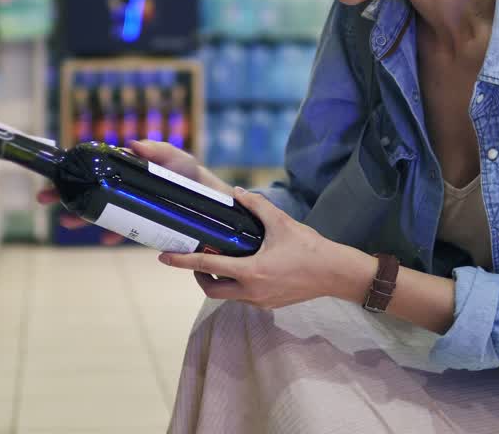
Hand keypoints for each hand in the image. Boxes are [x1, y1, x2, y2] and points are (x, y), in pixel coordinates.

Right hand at [34, 139, 226, 245]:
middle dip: (65, 195)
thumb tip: (133, 144)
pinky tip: (105, 239)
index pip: (93, 168)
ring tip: (66, 223)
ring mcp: (130, 207)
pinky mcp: (141, 225)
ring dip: (81, 216)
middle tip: (43, 200)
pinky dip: (113, 235)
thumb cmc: (192, 175)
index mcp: (127, 169)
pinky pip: (121, 230)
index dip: (71, 171)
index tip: (53, 176)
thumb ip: (159, 150)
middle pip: (88, 190)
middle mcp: (124, 188)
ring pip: (98, 211)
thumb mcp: (178, 159)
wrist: (213, 203)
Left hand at [157, 187, 360, 308]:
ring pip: (227, 295)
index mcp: (251, 271)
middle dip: (197, 275)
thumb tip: (238, 193)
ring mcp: (260, 301)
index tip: (163, 258)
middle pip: (211, 289)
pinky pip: (243, 297)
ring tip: (218, 260)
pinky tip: (243, 268)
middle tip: (195, 259)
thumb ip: (256, 206)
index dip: (182, 261)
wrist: (335, 273)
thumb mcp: (281, 222)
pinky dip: (235, 285)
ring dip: (218, 280)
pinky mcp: (269, 305)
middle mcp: (251, 291)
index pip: (207, 266)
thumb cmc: (309, 247)